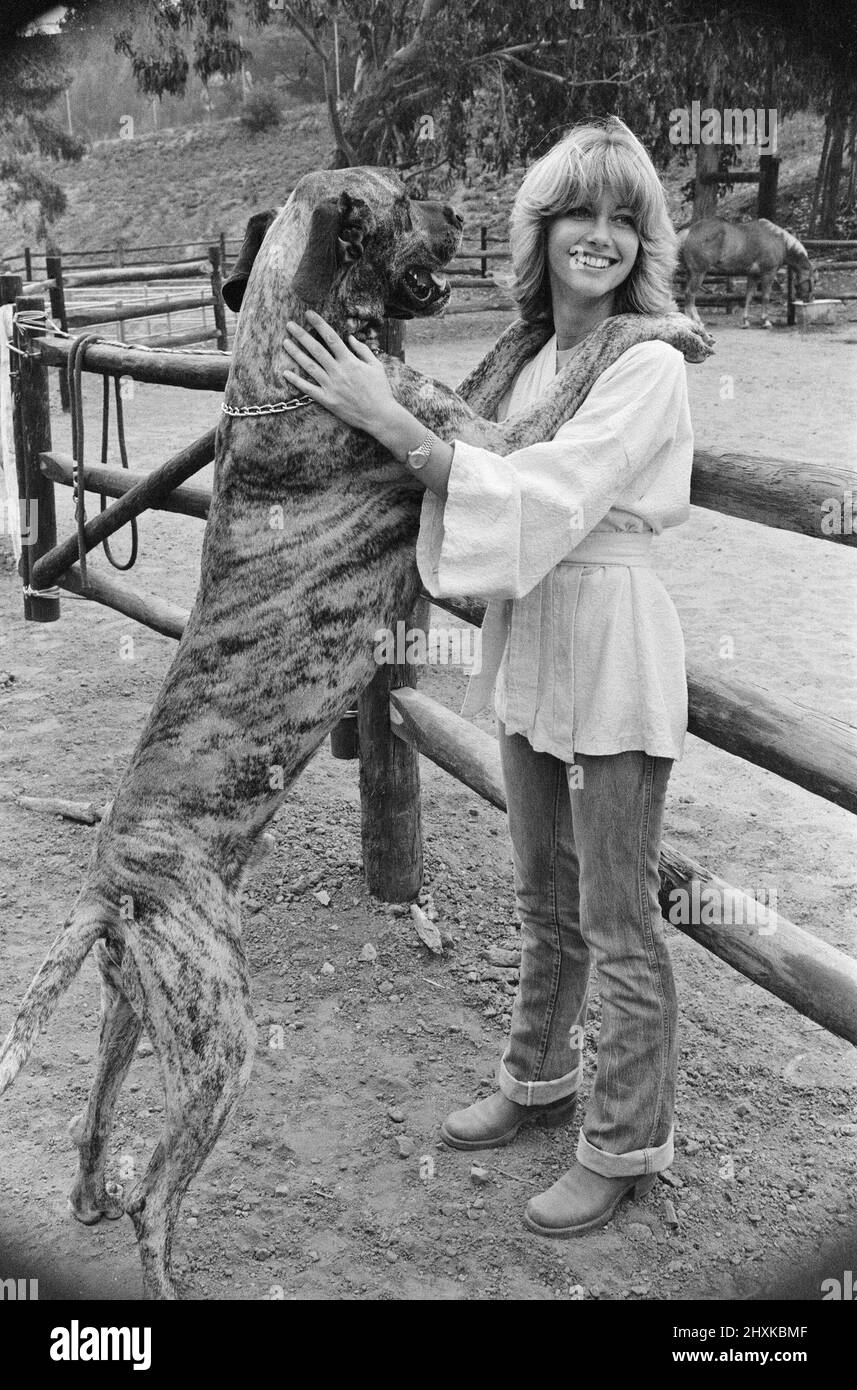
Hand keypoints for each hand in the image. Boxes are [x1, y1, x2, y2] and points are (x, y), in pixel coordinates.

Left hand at [281, 309, 396, 434]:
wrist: (379, 416)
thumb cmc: (380, 390)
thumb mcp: (376, 366)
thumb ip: (363, 350)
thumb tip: (350, 338)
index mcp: (350, 361)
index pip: (331, 337)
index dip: (319, 323)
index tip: (309, 313)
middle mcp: (338, 372)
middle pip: (316, 349)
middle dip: (301, 335)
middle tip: (289, 324)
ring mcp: (331, 386)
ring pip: (309, 366)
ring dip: (296, 353)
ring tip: (285, 342)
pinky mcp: (327, 400)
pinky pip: (308, 389)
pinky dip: (296, 381)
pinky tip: (285, 372)